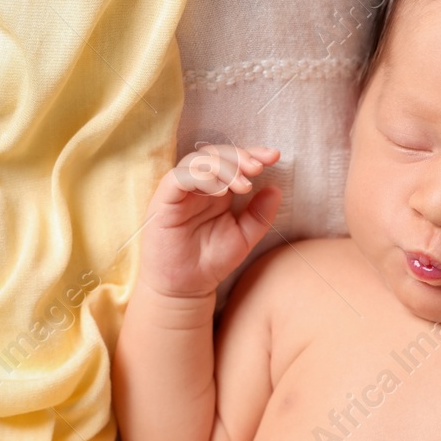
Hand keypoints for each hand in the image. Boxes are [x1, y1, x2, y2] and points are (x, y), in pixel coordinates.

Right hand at [139, 144, 282, 298]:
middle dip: (239, 157)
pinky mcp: (163, 201)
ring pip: (197, 161)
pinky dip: (200, 177)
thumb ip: (260, 215)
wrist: (186, 288)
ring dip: (223, 167)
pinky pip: (178, 178)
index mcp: (216, 190)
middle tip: (257, 168)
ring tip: (243, 186)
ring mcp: (179, 192)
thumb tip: (276, 189)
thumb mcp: (244, 237)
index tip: (274, 156)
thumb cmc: (212, 261)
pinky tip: (220, 191)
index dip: (252, 153)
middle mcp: (197, 187)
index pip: (232, 160)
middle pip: (215, 154)